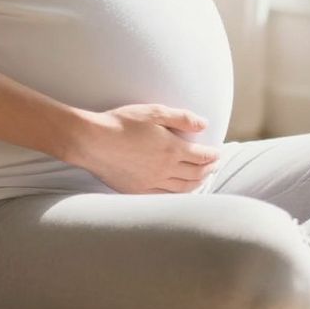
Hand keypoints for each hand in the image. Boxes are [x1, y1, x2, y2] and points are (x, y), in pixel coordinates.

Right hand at [67, 103, 220, 193]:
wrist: (92, 141)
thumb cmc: (122, 122)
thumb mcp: (154, 112)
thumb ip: (182, 118)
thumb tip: (204, 125)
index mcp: (172, 149)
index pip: (202, 157)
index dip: (213, 156)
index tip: (217, 154)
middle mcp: (165, 169)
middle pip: (196, 174)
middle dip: (208, 170)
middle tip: (214, 166)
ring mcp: (151, 182)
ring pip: (182, 188)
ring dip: (196, 184)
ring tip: (202, 179)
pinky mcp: (137, 190)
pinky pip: (163, 196)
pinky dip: (177, 194)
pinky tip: (178, 190)